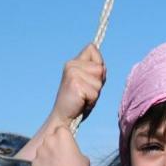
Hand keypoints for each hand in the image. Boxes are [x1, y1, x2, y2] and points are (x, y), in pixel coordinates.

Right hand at [17, 44, 105, 162]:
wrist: (63, 117)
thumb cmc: (78, 101)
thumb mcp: (88, 82)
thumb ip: (96, 71)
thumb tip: (102, 67)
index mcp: (73, 62)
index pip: (92, 48)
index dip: (97, 64)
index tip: (89, 78)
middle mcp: (71, 64)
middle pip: (100, 67)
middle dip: (98, 82)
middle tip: (86, 92)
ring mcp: (73, 74)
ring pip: (99, 81)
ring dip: (95, 92)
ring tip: (83, 97)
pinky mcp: (75, 84)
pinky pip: (95, 92)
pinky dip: (92, 100)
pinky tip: (81, 101)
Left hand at [30, 123, 90, 165]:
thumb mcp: (84, 159)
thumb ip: (76, 151)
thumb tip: (72, 154)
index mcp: (62, 134)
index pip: (61, 129)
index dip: (64, 137)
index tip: (67, 143)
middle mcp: (48, 139)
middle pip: (50, 138)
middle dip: (54, 145)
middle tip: (61, 156)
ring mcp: (39, 151)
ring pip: (43, 150)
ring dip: (47, 155)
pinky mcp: (33, 162)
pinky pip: (38, 161)